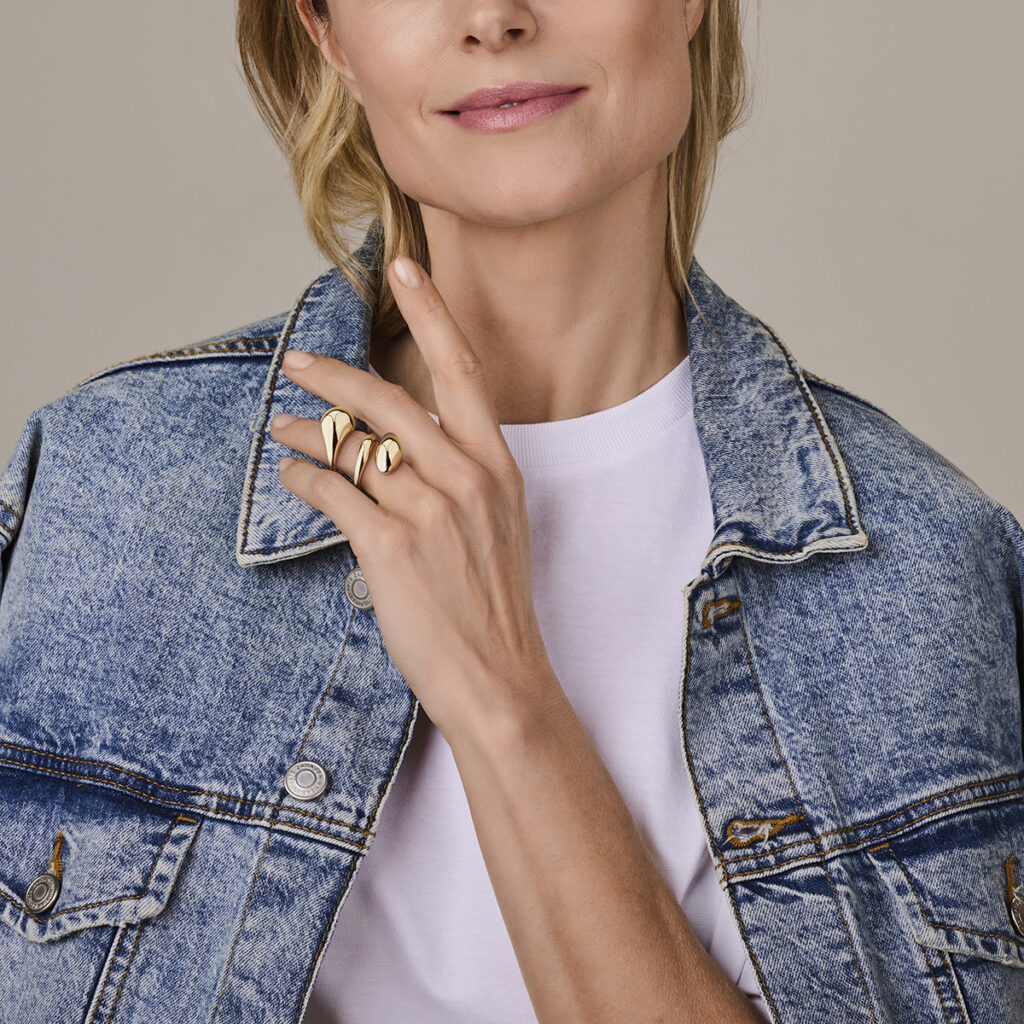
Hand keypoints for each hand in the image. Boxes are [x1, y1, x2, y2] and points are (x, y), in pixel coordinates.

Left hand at [270, 256, 558, 743]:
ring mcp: (430, 510)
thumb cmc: (495, 603)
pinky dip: (303, 478)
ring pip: (353, 443)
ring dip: (307, 429)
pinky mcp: (391, 546)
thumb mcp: (497, 525)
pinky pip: (332, 491)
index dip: (432, 313)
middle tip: (297, 363)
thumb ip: (458, 475)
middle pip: (388, 398)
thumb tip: (398, 443)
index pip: (462, 370)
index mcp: (498, 464)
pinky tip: (292, 476)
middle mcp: (466, 476)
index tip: (405, 268)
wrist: (499, 675)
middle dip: (333, 374)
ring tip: (280, 424)